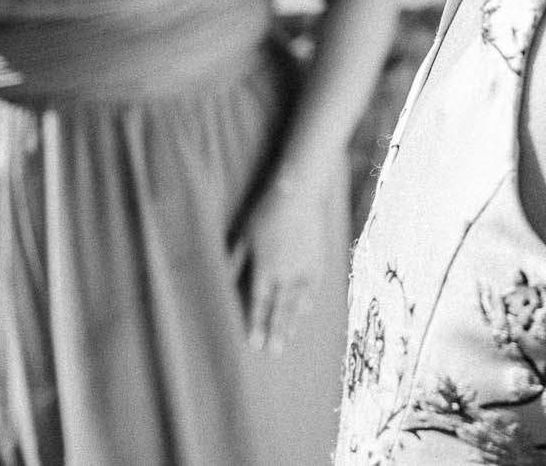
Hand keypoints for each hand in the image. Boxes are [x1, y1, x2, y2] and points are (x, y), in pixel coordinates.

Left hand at [229, 174, 326, 354]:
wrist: (302, 193)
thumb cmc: (267, 211)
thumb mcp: (243, 236)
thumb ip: (236, 262)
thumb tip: (225, 282)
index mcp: (266, 270)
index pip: (259, 304)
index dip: (256, 324)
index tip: (254, 343)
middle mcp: (287, 275)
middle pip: (281, 310)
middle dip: (276, 332)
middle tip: (274, 353)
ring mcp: (306, 269)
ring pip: (298, 302)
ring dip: (292, 322)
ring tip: (288, 338)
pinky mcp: (319, 260)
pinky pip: (312, 288)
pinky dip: (307, 302)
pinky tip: (305, 311)